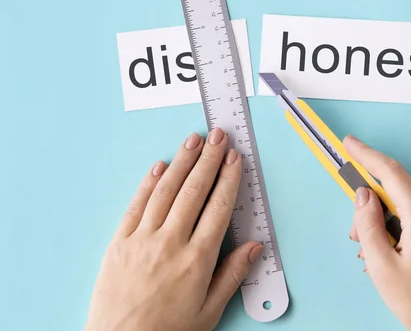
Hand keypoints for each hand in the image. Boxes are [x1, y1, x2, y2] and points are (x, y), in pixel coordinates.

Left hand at [85, 129, 262, 330]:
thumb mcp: (209, 311)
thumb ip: (233, 275)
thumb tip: (255, 247)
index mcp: (197, 259)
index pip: (218, 207)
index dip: (228, 178)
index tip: (234, 157)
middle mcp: (171, 242)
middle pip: (194, 190)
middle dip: (208, 159)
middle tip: (217, 135)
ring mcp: (142, 239)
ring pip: (166, 190)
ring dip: (182, 162)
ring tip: (193, 140)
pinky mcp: (119, 241)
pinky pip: (136, 204)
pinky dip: (149, 182)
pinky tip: (160, 165)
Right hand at [345, 135, 410, 330]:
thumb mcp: (381, 265)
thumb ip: (369, 224)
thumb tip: (363, 195)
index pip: (391, 172)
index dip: (367, 155)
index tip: (349, 144)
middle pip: (396, 189)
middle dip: (371, 203)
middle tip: (356, 234)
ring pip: (406, 200)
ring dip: (384, 215)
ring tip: (372, 249)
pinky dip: (399, 221)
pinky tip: (390, 246)